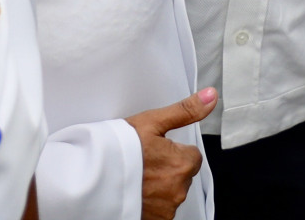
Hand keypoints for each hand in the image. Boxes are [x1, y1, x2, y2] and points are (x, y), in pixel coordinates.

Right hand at [125, 88, 215, 219]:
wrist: (95, 178)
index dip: (174, 151)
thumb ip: (185, 111)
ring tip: (138, 176)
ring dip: (159, 186)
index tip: (157, 149)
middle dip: (168, 169)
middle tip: (145, 161)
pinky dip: (151, 202)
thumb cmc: (120, 149)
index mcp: (183, 163)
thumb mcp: (152, 122)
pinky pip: (161, 209)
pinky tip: (136, 191)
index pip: (192, 156)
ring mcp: (167, 208)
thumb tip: (210, 96)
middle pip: (182, 175)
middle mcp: (178, 189)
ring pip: (171, 192)